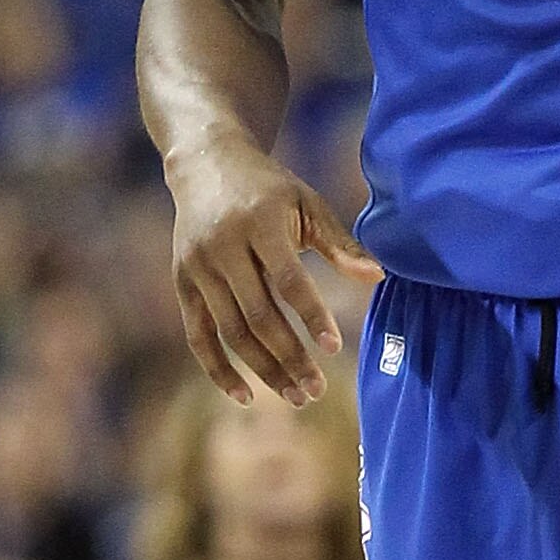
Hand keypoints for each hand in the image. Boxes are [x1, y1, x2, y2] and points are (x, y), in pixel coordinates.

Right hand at [167, 133, 382, 405]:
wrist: (206, 163)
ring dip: (262, 370)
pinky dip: (218, 369)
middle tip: (316, 390)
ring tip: (295, 396)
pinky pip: (198, 336)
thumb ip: (340, 243)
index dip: (311, 315)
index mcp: (260, 223)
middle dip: (288, 356)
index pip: (287, 280)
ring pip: (229, 332)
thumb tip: (379, 277)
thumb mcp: (307, 203)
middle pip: (256, 315)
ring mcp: (197, 267)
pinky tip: (246, 395)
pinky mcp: (181, 283)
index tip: (335, 347)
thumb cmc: (269, 187)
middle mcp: (222, 247)